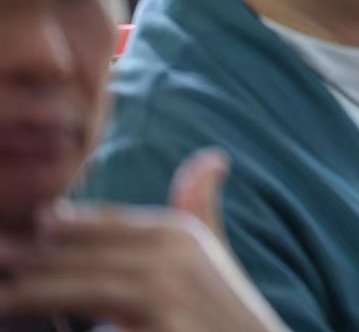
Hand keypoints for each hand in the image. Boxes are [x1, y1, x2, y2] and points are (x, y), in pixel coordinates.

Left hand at [0, 149, 287, 331]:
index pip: (98, 222)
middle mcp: (174, 257)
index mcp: (178, 233)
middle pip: (81, 253)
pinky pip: (98, 330)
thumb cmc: (223, 312)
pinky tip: (33, 324)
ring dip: (28, 292)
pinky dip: (66, 324)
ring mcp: (168, 296)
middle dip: (26, 256)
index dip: (51, 224)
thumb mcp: (214, 256)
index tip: (11, 224)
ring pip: (79, 289)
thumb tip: (213, 158)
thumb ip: (200, 208)